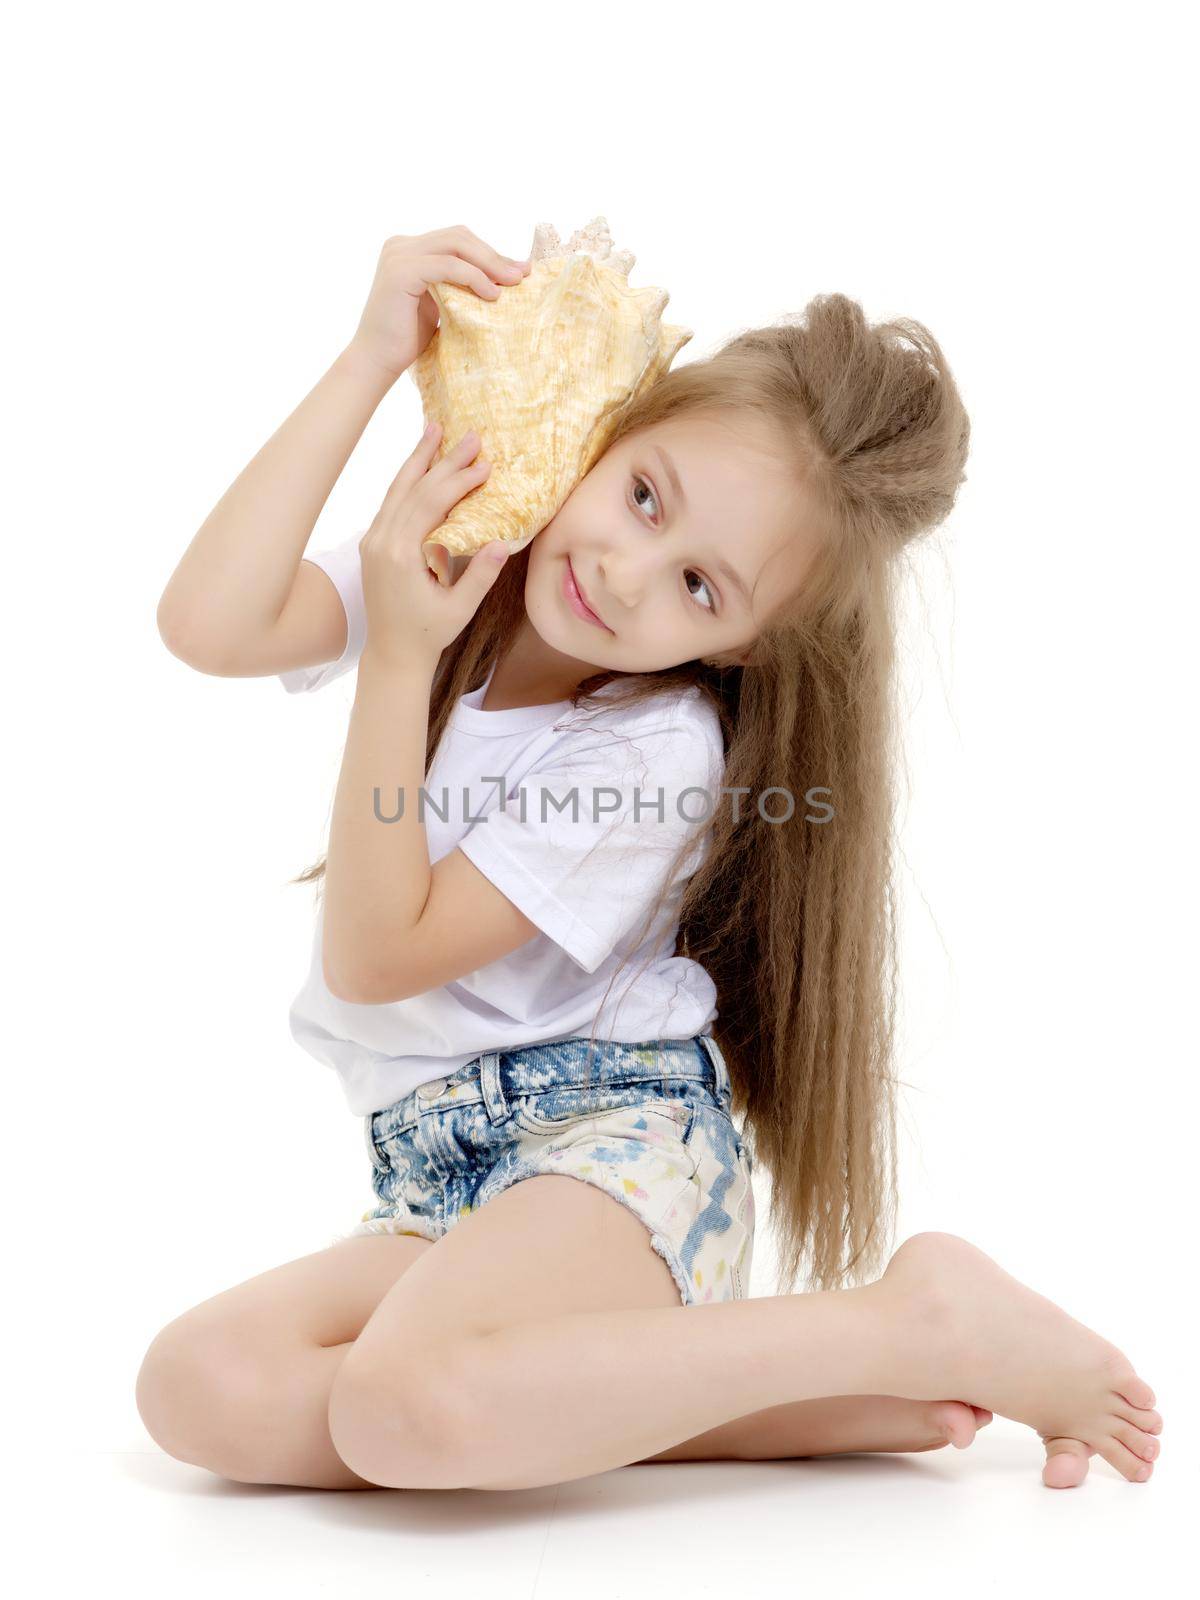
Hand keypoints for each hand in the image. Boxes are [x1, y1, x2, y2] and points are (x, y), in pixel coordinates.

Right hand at [347, 226, 530, 381]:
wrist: (377, 362)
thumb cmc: (409, 340)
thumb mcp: (441, 303)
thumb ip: (460, 284)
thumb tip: (501, 277)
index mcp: (410, 249)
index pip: (458, 240)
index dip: (490, 252)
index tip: (519, 270)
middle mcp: (402, 245)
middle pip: (459, 236)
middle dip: (494, 255)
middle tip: (521, 275)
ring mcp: (399, 254)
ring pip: (456, 245)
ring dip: (489, 264)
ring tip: (511, 285)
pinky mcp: (401, 271)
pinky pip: (448, 266)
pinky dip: (473, 277)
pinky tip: (490, 294)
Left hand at [358, 421, 510, 671]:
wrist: (392, 652)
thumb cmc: (429, 634)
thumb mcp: (459, 609)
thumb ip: (480, 575)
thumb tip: (503, 541)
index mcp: (400, 555)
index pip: (431, 503)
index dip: (459, 481)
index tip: (485, 465)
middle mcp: (380, 541)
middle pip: (414, 488)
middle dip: (443, 460)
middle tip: (470, 436)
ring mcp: (372, 540)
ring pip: (396, 488)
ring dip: (418, 458)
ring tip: (435, 429)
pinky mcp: (372, 542)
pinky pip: (391, 501)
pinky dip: (407, 478)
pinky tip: (420, 463)